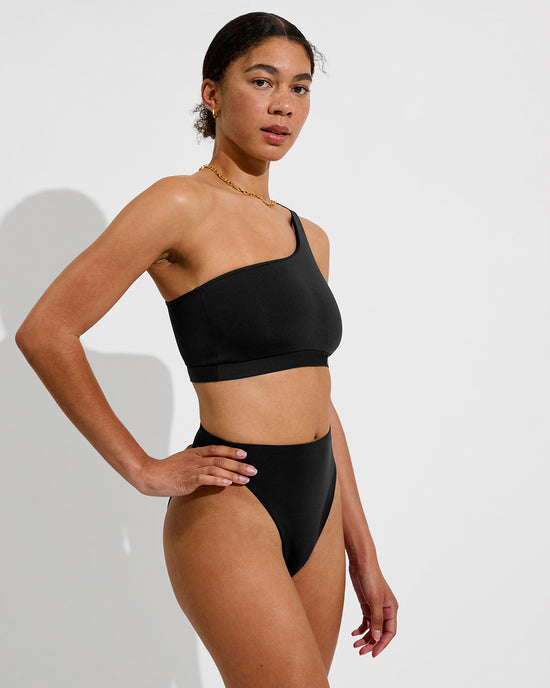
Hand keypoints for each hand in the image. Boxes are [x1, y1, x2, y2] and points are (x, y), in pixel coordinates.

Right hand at [135, 443, 256, 496]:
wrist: (151, 476)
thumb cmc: (166, 469)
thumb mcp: (180, 457)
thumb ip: (189, 452)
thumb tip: (193, 446)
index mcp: (195, 453)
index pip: (217, 449)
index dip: (231, 451)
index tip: (245, 454)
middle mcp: (196, 459)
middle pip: (221, 459)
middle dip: (239, 465)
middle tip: (253, 470)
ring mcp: (192, 469)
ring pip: (217, 468)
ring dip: (233, 474)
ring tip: (246, 479)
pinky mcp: (189, 480)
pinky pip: (206, 478)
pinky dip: (218, 480)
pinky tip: (228, 482)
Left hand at [349, 561, 397, 656]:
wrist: (361, 563)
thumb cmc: (371, 578)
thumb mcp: (374, 600)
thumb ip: (376, 619)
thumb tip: (378, 638)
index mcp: (391, 609)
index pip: (390, 632)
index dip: (382, 644)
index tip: (373, 654)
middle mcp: (385, 610)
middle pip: (380, 633)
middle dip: (371, 643)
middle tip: (361, 652)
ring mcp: (375, 608)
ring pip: (372, 629)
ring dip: (365, 638)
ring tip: (355, 645)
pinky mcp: (366, 604)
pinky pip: (366, 621)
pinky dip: (360, 629)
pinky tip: (353, 633)